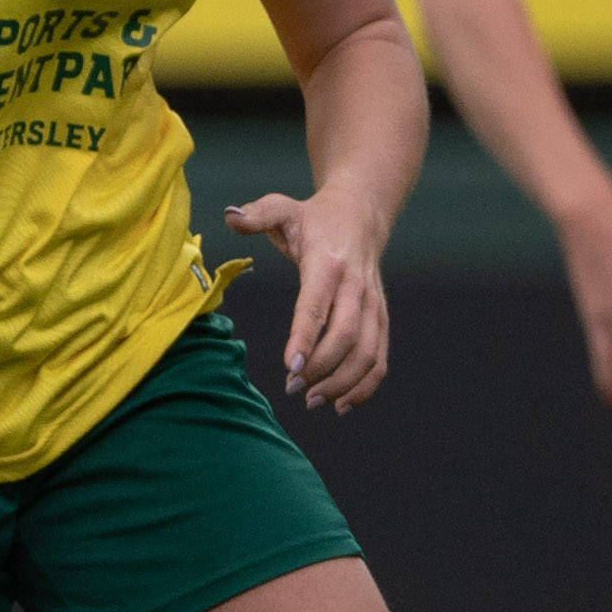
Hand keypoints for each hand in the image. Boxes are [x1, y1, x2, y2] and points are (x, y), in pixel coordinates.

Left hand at [221, 191, 393, 412]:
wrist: (362, 215)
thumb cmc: (314, 218)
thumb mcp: (283, 207)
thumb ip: (256, 214)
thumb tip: (230, 216)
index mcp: (328, 264)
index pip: (317, 305)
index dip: (305, 337)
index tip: (289, 366)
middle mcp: (356, 287)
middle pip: (346, 337)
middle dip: (320, 369)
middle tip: (292, 389)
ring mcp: (373, 306)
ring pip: (367, 354)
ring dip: (341, 384)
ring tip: (311, 400)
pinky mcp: (381, 319)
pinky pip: (379, 359)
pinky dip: (364, 387)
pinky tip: (340, 404)